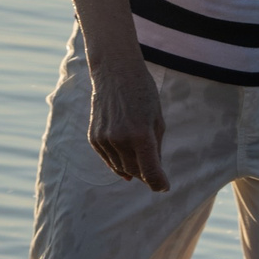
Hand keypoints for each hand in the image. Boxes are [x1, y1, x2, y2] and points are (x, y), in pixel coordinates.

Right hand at [87, 57, 167, 189]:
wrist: (115, 72)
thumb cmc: (142, 93)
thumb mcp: (157, 120)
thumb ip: (156, 148)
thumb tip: (152, 173)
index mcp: (141, 135)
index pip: (150, 173)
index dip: (159, 183)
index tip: (164, 187)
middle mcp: (120, 140)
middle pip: (136, 172)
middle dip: (147, 175)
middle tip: (155, 172)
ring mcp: (105, 140)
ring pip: (121, 169)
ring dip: (133, 169)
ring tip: (140, 159)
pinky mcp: (94, 139)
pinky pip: (109, 160)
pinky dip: (119, 162)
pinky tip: (126, 156)